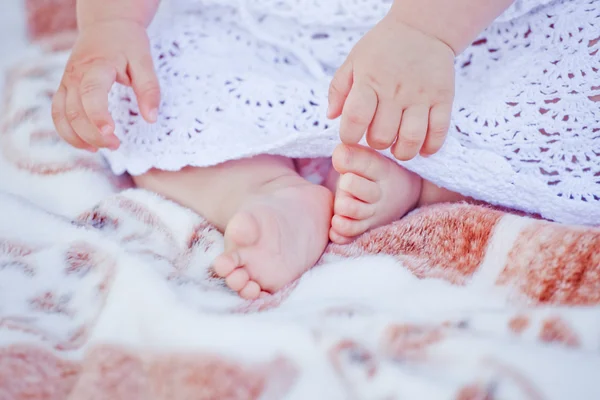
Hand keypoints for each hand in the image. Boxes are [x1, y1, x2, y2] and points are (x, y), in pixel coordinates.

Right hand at [52, 20, 159, 151]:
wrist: (107, 24)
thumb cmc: (127, 43)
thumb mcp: (144, 61)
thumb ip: (149, 89)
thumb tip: (152, 118)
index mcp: (97, 66)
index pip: (92, 94)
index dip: (98, 116)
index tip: (111, 132)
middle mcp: (75, 75)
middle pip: (75, 111)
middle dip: (93, 134)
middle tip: (116, 144)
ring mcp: (66, 82)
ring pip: (62, 116)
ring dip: (79, 138)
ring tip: (102, 148)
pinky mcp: (64, 89)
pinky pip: (58, 114)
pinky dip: (68, 133)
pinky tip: (88, 144)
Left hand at [327, 14, 454, 159]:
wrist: (423, 28)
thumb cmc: (383, 48)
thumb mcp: (353, 60)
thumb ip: (338, 89)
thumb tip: (331, 117)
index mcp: (369, 81)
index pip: (355, 119)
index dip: (349, 136)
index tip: (352, 136)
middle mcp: (395, 90)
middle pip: (382, 136)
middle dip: (376, 145)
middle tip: (378, 137)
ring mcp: (421, 95)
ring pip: (411, 139)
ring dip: (402, 152)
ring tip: (398, 147)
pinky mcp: (443, 98)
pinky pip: (438, 132)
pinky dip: (430, 147)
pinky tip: (421, 146)